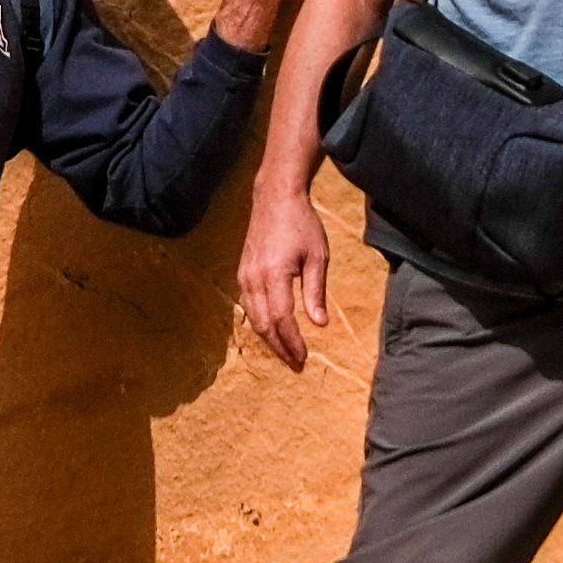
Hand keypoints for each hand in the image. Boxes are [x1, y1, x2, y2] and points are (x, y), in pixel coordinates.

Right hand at [239, 183, 336, 372]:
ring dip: (269, 338)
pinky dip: (261, 322)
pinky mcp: (242, 272)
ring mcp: (244, 276)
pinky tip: (272, 330)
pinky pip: (249, 306)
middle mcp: (254, 278)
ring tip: (286, 353)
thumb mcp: (317, 257)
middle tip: (296, 364)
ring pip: (253, 318)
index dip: (292, 342)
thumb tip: (320, 324)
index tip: (304, 358)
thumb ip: (316, 292)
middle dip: (280, 347)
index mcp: (274, 274)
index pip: (281, 319)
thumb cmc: (302, 224)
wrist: (275, 198)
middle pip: (264, 324)